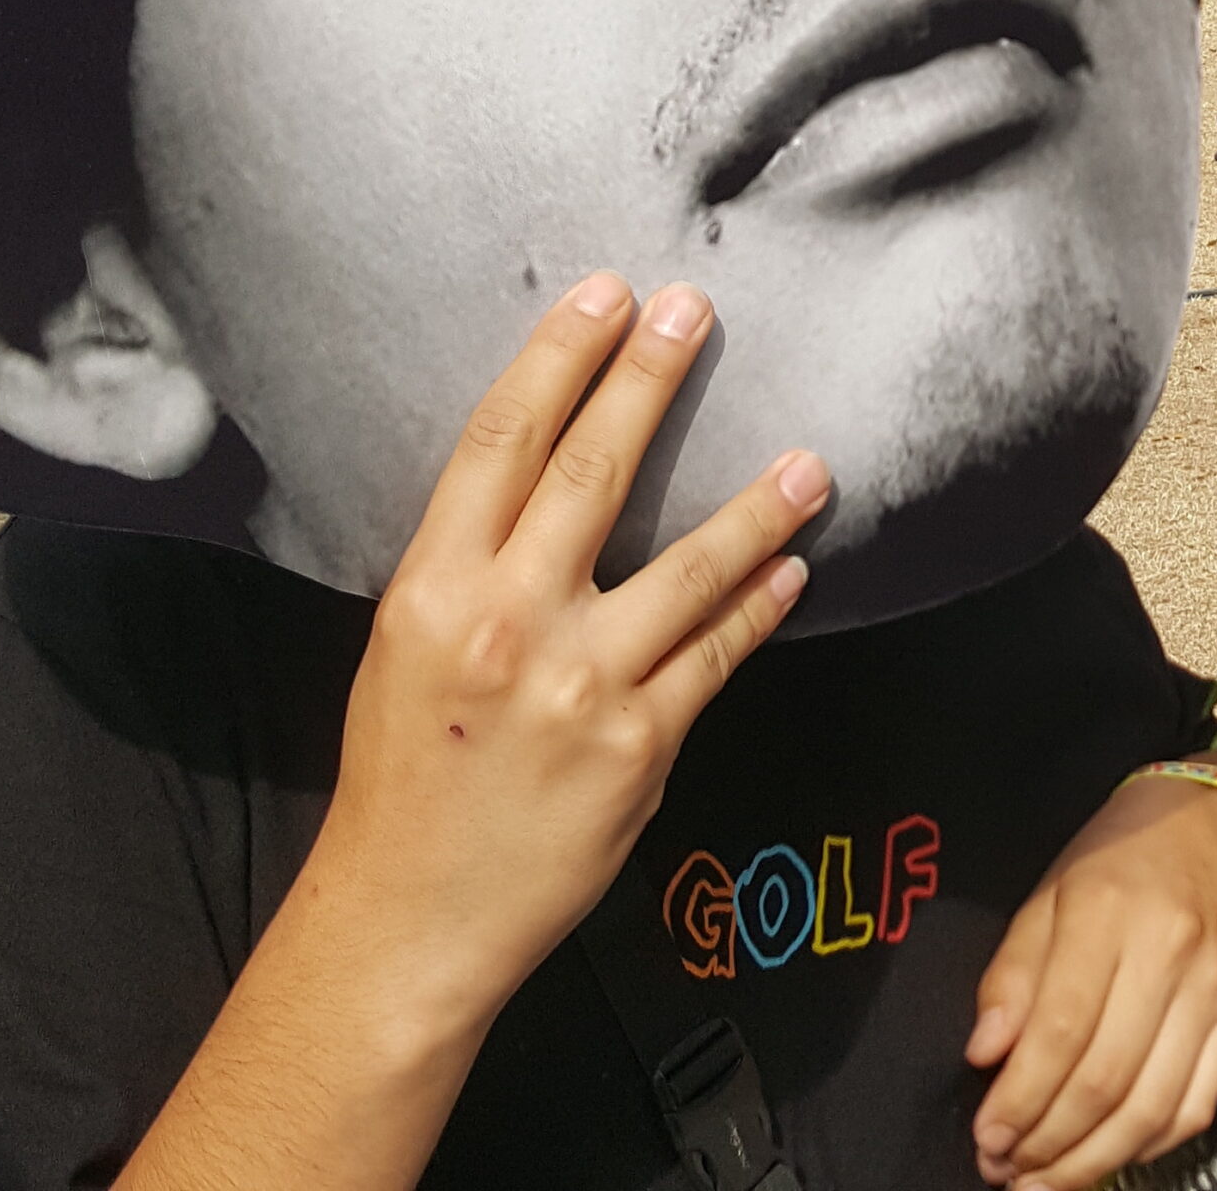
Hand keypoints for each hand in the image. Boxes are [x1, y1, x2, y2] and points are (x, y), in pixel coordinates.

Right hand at [305, 275, 827, 1044]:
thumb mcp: (404, 648)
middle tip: (695, 309)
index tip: (606, 294)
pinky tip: (792, 572)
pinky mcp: (639, 745)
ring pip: (691, 566)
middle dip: (649, 379)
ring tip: (811, 464)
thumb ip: (472, 563)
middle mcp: (506, 623)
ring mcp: (580, 685)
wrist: (407, 922)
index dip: (558, 356)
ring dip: (760, 507)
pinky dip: (760, 607)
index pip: (501, 441)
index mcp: (432, 589)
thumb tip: (549, 470)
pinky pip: (718, 655)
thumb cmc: (406, 777)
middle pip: (592, 470)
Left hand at [966, 766, 1216, 1190]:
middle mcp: (1169, 954)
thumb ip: (1013, 972)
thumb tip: (984, 1057)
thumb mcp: (1050, 888)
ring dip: (1091, 1162)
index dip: (1019, 1099)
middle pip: (1104, 1080)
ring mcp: (1212, 990)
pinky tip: (1106, 1156)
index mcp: (1108, 911)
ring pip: (1150, 1108)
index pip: (1061, 1031)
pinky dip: (1146, 1147)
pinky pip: (1194, 1106)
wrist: (1216, 817)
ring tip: (1044, 1181)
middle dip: (1045, 1142)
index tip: (984, 1137)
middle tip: (1004, 1169)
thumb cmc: (1119, 848)